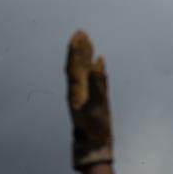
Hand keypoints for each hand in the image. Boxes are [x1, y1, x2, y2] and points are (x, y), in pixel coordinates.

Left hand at [66, 30, 112, 169]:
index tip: (78, 36)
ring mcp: (86, 92)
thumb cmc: (94, 126)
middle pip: (76, 65)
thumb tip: (96, 64)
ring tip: (88, 41)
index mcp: (75, 90)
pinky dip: (96, 67)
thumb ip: (97, 84)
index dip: (75, 50)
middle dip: (79, 48)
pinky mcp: (94, 96)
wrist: (95, 141)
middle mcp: (78, 89)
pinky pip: (94, 78)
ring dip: (85, 55)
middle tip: (81, 32)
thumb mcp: (96, 105)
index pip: (73, 65)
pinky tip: (99, 61)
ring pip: (84, 70)